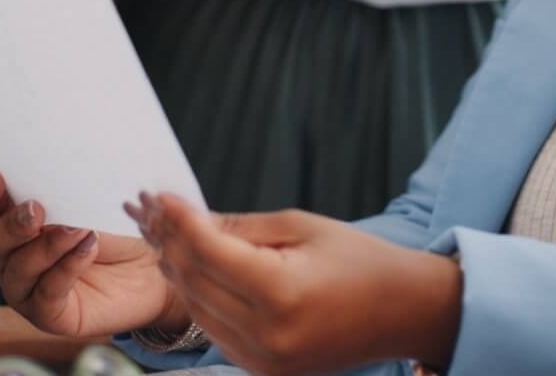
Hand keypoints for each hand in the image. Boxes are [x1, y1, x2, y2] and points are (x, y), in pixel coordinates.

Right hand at [0, 170, 176, 338]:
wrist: (153, 269)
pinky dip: (66, 268)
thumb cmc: (120, 231)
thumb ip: (68, 198)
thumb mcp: (94, 206)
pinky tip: (88, 249)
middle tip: (37, 209)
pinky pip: (48, 293)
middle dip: (14, 224)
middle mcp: (14, 259)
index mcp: (18, 226)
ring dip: (48, 245)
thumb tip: (56, 181)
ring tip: (79, 229)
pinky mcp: (49, 315)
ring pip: (19, 269)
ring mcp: (28, 290)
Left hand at [130, 192, 462, 374]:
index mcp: (281, 293)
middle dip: (170, 241)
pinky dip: (199, 296)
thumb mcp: (303, 227)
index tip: (163, 196)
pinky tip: (191, 268)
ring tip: (163, 234)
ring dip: (177, 270)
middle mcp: (267, 334)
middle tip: (152, 210)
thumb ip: (241, 226)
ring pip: (196, 308)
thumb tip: (189, 217)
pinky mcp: (262, 368)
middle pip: (194, 282)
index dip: (180, 221)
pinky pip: (214, 329)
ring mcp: (262, 358)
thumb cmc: (361, 261)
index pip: (208, 252)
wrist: (403, 312)